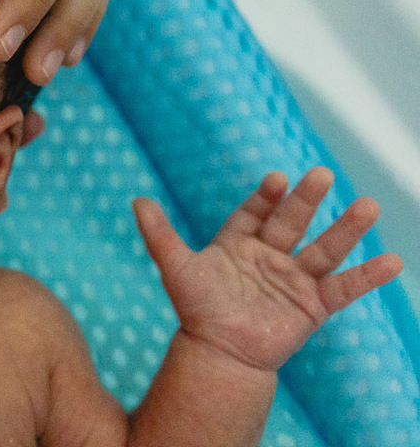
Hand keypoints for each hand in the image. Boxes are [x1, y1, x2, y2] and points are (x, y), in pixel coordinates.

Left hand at [135, 167, 402, 370]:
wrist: (219, 354)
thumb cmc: (196, 310)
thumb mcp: (175, 267)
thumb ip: (159, 234)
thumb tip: (137, 200)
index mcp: (239, 243)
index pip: (256, 212)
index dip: (267, 196)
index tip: (278, 178)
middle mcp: (270, 256)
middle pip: (292, 223)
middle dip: (306, 200)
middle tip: (322, 174)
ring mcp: (294, 279)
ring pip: (324, 249)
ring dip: (346, 229)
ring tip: (368, 205)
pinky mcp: (313, 306)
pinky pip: (344, 288)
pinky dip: (367, 277)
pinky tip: (392, 262)